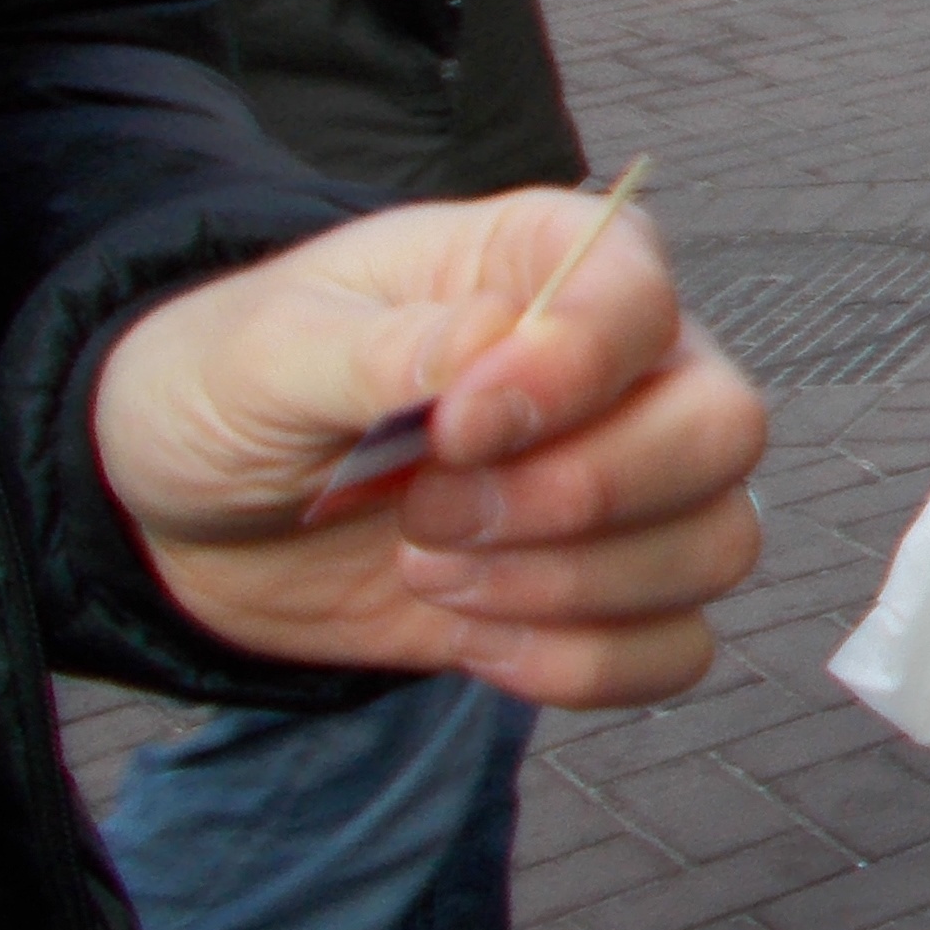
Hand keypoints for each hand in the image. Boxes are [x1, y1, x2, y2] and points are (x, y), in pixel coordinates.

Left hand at [94, 191, 768, 709]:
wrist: (204, 517)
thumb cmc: (234, 391)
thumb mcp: (261, 352)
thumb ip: (375, 347)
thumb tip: (492, 343)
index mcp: (548, 264)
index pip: (644, 299)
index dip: (571, 373)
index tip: (451, 429)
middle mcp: (628, 367)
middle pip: (725, 429)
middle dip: (581, 497)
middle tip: (430, 513)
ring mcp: (636, 483)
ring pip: (718, 544)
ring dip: (568, 588)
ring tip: (428, 571)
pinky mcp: (614, 594)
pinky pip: (678, 648)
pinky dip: (579, 665)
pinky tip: (471, 637)